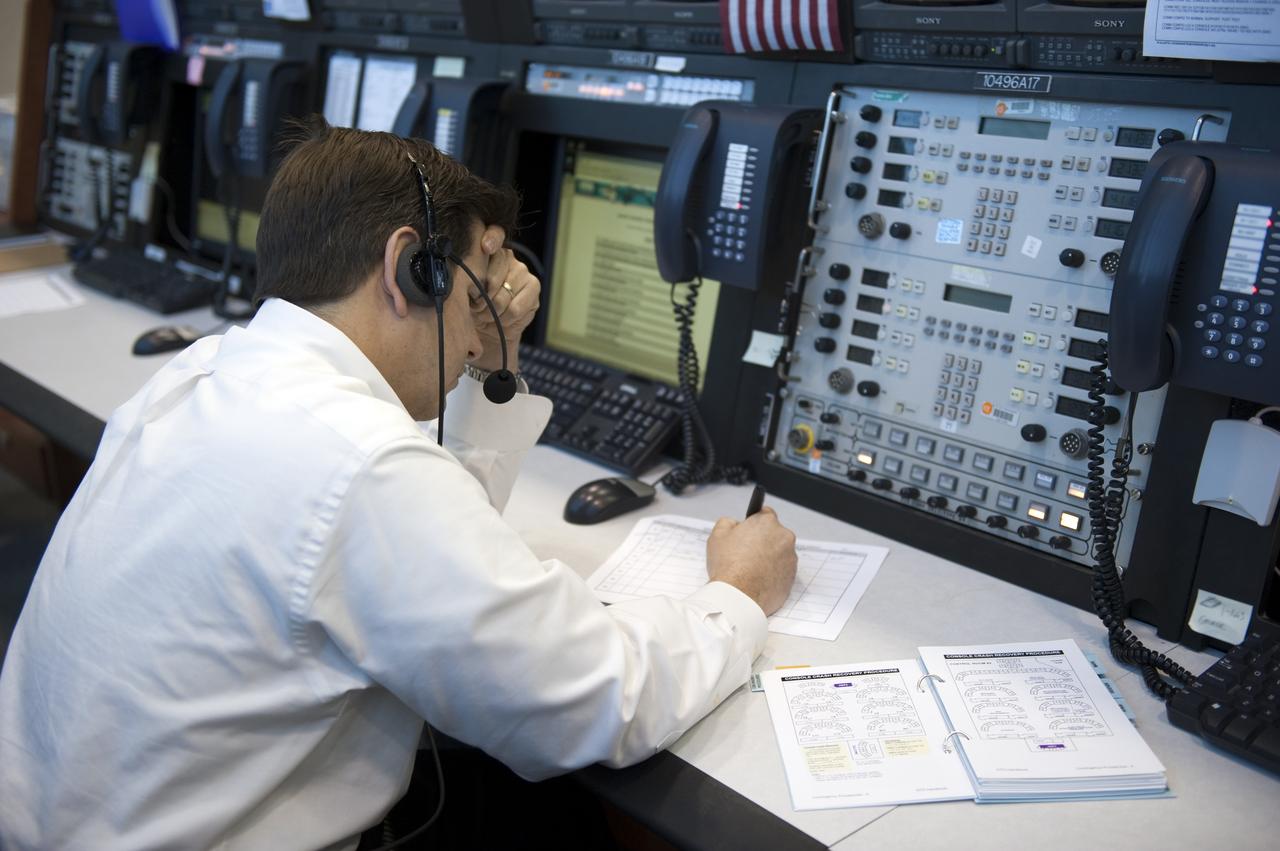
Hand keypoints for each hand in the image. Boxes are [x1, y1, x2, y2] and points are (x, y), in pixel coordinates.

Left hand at [468, 225, 539, 372]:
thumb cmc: (472, 308)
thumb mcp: (463, 293)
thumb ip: (465, 280)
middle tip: (476, 308)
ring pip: (503, 295)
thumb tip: (464, 279)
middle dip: (482, 298)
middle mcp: (508, 258)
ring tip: (488, 316)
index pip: (494, 234)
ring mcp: (523, 272)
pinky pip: (515, 308)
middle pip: (494, 274)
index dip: (491, 238)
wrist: (488, 330)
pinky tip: (502, 320)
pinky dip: (505, 319)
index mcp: (488, 252)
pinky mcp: (534, 288)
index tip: (486, 247)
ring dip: (492, 312)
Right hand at [705, 507, 797, 615]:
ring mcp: (791, 559)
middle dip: (762, 541)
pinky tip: (757, 581)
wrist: (738, 597)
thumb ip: (727, 522)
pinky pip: (782, 572)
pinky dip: (773, 575)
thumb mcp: (717, 536)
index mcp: (767, 523)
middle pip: (774, 535)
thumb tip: (734, 524)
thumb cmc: (728, 566)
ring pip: (780, 554)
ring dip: (769, 558)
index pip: (765, 514)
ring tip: (749, 570)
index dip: (755, 522)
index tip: (749, 530)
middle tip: (745, 553)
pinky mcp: (792, 579)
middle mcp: (784, 538)